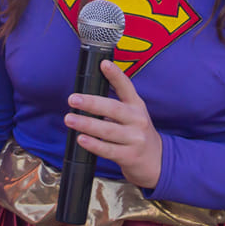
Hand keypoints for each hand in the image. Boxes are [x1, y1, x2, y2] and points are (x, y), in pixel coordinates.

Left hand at [65, 59, 162, 188]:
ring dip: (87, 124)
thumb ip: (115, 104)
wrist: (155, 161)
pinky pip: (108, 150)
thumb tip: (85, 95)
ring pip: (108, 130)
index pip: (127, 86)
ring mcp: (135, 139)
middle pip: (114, 109)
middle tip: (73, 99)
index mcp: (136, 105)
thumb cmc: (136, 133)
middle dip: (91, 103)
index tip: (103, 64)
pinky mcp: (129, 156)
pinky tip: (81, 139)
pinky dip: (93, 145)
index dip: (116, 75)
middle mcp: (138, 120)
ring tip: (69, 119)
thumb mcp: (133, 114)